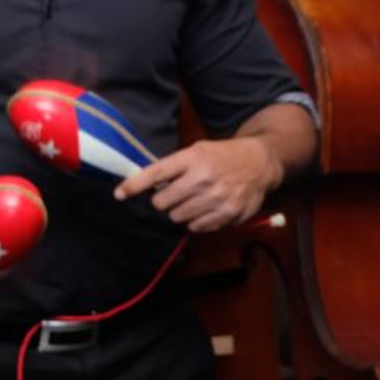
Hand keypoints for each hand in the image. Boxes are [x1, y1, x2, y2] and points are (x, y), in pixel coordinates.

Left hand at [114, 137, 283, 232]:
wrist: (260, 162)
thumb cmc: (223, 156)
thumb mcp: (198, 151)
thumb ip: (173, 168)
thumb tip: (145, 187)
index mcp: (194, 158)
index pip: (155, 174)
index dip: (134, 185)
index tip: (119, 193)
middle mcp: (204, 177)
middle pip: (162, 203)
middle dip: (164, 200)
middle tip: (176, 194)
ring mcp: (217, 197)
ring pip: (177, 218)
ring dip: (180, 211)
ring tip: (194, 200)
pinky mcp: (228, 214)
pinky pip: (197, 228)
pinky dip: (197, 221)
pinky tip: (207, 208)